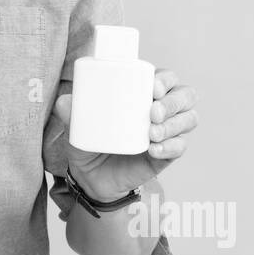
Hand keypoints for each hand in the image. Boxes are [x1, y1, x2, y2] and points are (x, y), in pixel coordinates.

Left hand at [51, 69, 198, 201]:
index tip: (153, 87)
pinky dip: (171, 146)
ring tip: (152, 134)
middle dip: (173, 101)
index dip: (165, 79)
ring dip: (174, 124)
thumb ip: (70, 113)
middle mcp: (160, 108)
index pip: (166, 77)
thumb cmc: (89, 142)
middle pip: (185, 95)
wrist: (92, 177)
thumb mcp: (77, 127)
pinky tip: (154, 150)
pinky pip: (181, 146)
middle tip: (152, 112)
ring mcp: (167, 131)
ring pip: (189, 118)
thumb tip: (65, 101)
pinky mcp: (168, 154)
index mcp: (142, 93)